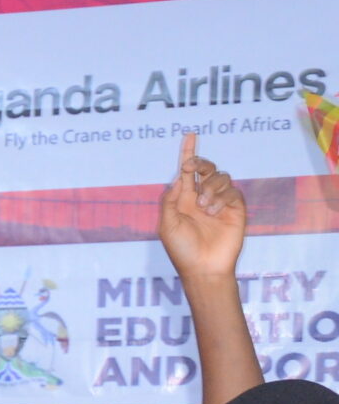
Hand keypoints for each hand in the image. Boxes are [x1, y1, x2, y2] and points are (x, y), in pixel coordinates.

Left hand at [157, 132, 245, 283]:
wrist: (203, 268)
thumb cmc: (182, 249)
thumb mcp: (167, 224)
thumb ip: (170, 199)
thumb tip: (179, 177)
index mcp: (183, 199)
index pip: (186, 171)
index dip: (188, 153)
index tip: (190, 135)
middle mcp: (202, 197)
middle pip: (206, 168)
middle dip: (200, 162)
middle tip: (193, 166)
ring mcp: (220, 202)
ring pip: (221, 177)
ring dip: (211, 187)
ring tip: (204, 207)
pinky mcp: (236, 209)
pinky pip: (233, 191)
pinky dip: (222, 198)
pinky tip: (214, 212)